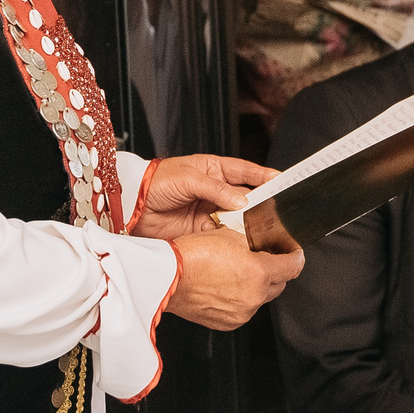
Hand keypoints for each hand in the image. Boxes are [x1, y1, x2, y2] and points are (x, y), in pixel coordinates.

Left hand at [129, 154, 279, 239]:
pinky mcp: (202, 231)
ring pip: (238, 219)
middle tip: (277, 212)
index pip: (247, 171)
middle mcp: (216, 191)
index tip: (283, 183)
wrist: (130, 207)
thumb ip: (216, 189)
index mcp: (215, 170)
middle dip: (262, 205)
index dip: (266, 177)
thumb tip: (242, 199)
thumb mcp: (188, 178)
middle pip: (246, 198)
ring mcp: (210, 212)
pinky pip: (224, 235)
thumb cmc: (155, 182)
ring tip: (263, 230)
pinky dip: (233, 239)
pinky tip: (242, 242)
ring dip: (249, 225)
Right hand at [164, 227, 302, 330]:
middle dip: (275, 272)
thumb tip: (260, 246)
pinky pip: (243, 310)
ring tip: (236, 272)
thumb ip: (252, 243)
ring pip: (260, 298)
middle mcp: (254, 296)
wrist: (166, 277)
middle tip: (263, 259)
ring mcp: (241, 312)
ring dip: (256, 286)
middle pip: (279, 284)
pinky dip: (240, 299)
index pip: (293, 267)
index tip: (294, 254)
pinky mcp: (227, 323)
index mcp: (260, 273)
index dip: (296, 257)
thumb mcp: (229, 236)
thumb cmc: (192, 255)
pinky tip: (225, 286)